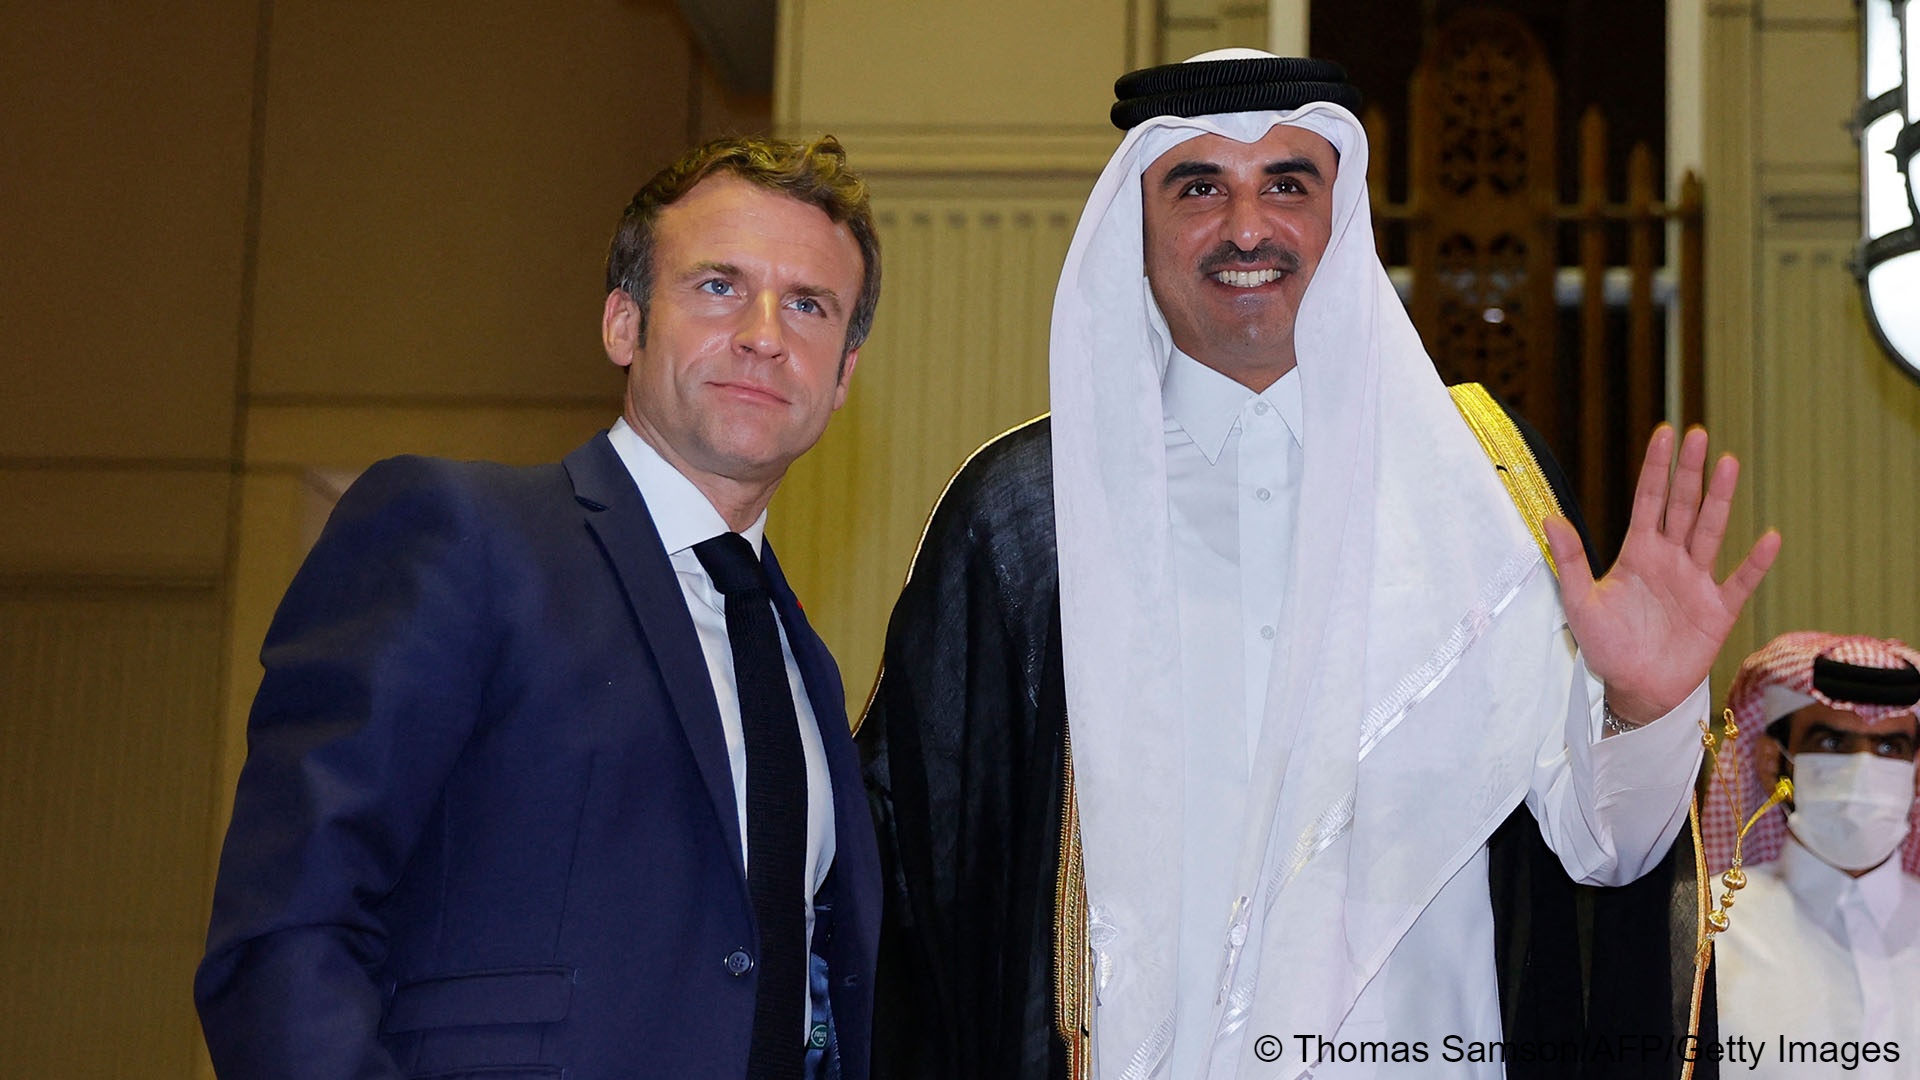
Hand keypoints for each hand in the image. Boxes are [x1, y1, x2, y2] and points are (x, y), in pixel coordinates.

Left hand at [1543, 425, 1780, 725]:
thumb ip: (1570, 561)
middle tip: (1698, 434)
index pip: (1650, 500)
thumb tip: (1550, 519)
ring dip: (1721, 499)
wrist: (1634, 688)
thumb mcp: (1580, 602)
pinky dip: (1755, 562)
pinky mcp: (1717, 610)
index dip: (1656, 469)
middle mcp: (1671, 559)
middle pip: (1684, 506)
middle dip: (1690, 471)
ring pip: (1711, 531)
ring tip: (1729, 463)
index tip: (1664, 433)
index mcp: (1639, 552)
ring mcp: (1697, 581)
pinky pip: (1739, 581)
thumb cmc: (1606, 645)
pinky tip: (1769, 537)